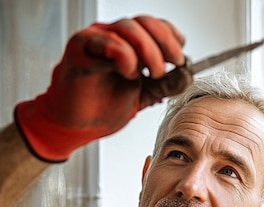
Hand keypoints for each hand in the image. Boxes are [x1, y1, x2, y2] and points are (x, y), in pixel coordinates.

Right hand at [14, 16, 192, 161]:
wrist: (76, 127)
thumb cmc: (101, 108)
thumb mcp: (143, 97)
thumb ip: (164, 85)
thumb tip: (187, 75)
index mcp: (127, 44)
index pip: (154, 26)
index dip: (171, 36)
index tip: (181, 57)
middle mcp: (112, 36)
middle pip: (144, 23)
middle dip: (165, 43)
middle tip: (174, 64)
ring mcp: (95, 40)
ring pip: (128, 29)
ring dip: (148, 51)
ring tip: (152, 74)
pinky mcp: (80, 49)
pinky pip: (107, 42)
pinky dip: (124, 56)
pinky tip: (129, 73)